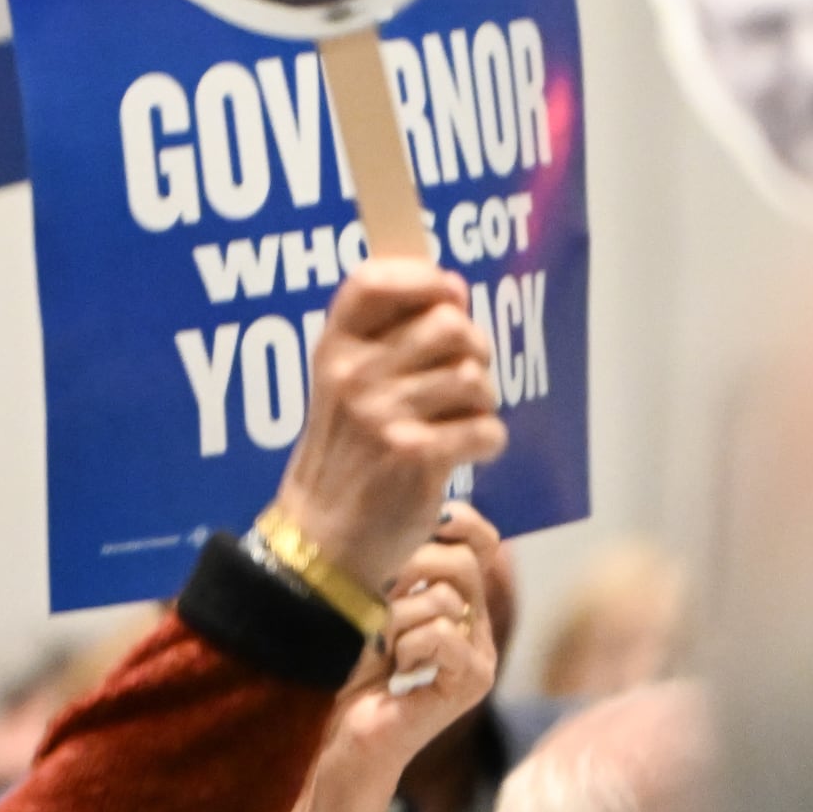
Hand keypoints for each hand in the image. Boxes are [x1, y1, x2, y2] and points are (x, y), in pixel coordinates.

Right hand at [263, 259, 503, 595]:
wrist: (325, 533)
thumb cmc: (347, 452)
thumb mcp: (342, 382)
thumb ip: (388, 334)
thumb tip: (453, 288)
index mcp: (333, 349)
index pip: (375, 280)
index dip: (423, 278)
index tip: (446, 294)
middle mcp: (354, 375)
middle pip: (449, 324)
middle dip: (473, 348)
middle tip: (462, 375)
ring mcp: (384, 415)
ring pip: (475, 379)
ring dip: (480, 403)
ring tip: (454, 422)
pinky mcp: (417, 456)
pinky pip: (487, 429)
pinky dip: (485, 444)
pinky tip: (459, 454)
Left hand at [278, 511, 501, 811]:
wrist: (330, 735)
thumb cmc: (336, 666)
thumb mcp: (357, 601)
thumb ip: (384, 564)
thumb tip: (395, 516)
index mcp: (452, 596)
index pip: (480, 541)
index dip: (460, 523)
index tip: (422, 522)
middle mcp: (474, 621)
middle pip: (462, 562)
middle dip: (408, 570)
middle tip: (375, 600)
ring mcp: (478, 652)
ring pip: (444, 598)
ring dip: (394, 618)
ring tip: (381, 650)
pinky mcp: (474, 680)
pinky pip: (442, 633)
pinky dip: (408, 645)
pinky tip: (397, 670)